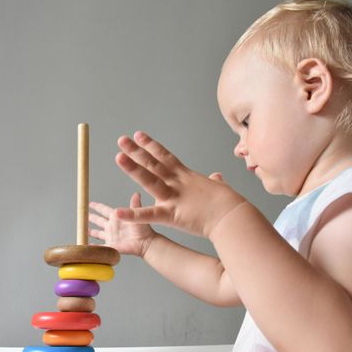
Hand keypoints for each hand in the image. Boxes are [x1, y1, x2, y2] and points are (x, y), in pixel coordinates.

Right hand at [89, 193, 157, 257]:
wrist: (144, 243)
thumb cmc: (142, 229)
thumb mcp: (137, 215)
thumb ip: (135, 204)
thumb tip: (137, 193)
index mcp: (116, 217)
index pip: (103, 210)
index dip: (97, 207)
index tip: (90, 203)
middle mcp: (112, 226)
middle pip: (98, 221)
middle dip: (91, 218)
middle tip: (83, 215)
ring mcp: (111, 236)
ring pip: (98, 233)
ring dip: (90, 232)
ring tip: (83, 230)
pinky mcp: (110, 245)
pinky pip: (99, 247)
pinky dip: (92, 247)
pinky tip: (87, 246)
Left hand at [114, 131, 245, 236]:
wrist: (233, 216)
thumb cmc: (229, 205)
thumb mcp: (219, 188)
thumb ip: (214, 182)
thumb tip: (216, 176)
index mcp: (187, 177)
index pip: (165, 157)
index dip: (151, 145)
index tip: (138, 135)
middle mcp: (178, 183)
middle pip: (153, 164)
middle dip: (136, 151)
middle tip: (121, 140)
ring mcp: (174, 197)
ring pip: (149, 180)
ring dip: (133, 169)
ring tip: (118, 157)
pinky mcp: (172, 215)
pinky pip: (149, 215)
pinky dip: (133, 215)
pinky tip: (118, 213)